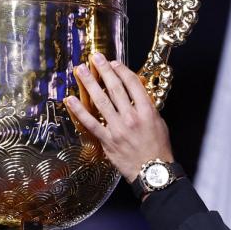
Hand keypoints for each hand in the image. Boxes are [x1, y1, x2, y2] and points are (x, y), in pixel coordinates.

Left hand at [64, 53, 173, 182]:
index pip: (133, 84)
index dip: (122, 70)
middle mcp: (131, 116)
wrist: (153, 171)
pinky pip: (90, 123)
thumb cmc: (158, 148)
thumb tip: (135, 95)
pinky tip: (71, 99)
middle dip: (104, 70)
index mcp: (147, 111)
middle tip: (95, 57)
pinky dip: (79, 110)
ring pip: (101, 101)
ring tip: (81, 70)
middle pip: (115, 88)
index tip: (114, 63)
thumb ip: (147, 108)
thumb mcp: (159, 123)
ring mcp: (118, 128)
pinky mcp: (107, 140)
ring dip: (90, 83)